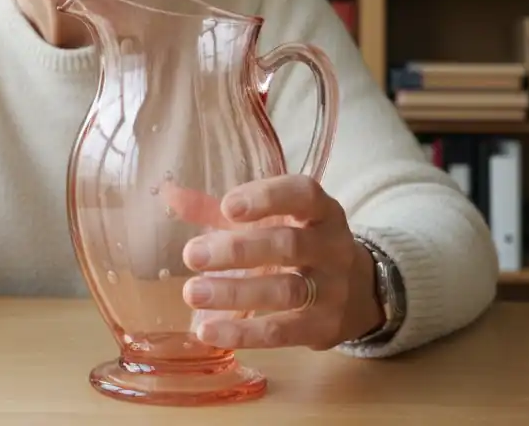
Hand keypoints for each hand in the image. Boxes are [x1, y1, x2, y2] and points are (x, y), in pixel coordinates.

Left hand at [172, 174, 384, 350]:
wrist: (359, 292)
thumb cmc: (300, 245)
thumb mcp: (272, 220)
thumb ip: (219, 210)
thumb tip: (170, 194)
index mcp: (321, 211)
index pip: (302, 194)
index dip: (267, 197)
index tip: (227, 207)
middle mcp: (333, 247)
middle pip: (288, 245)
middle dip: (238, 250)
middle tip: (192, 255)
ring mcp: (333, 290)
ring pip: (286, 290)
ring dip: (235, 293)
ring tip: (192, 293)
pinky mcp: (325, 328)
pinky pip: (283, 332)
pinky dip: (244, 333)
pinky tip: (208, 331)